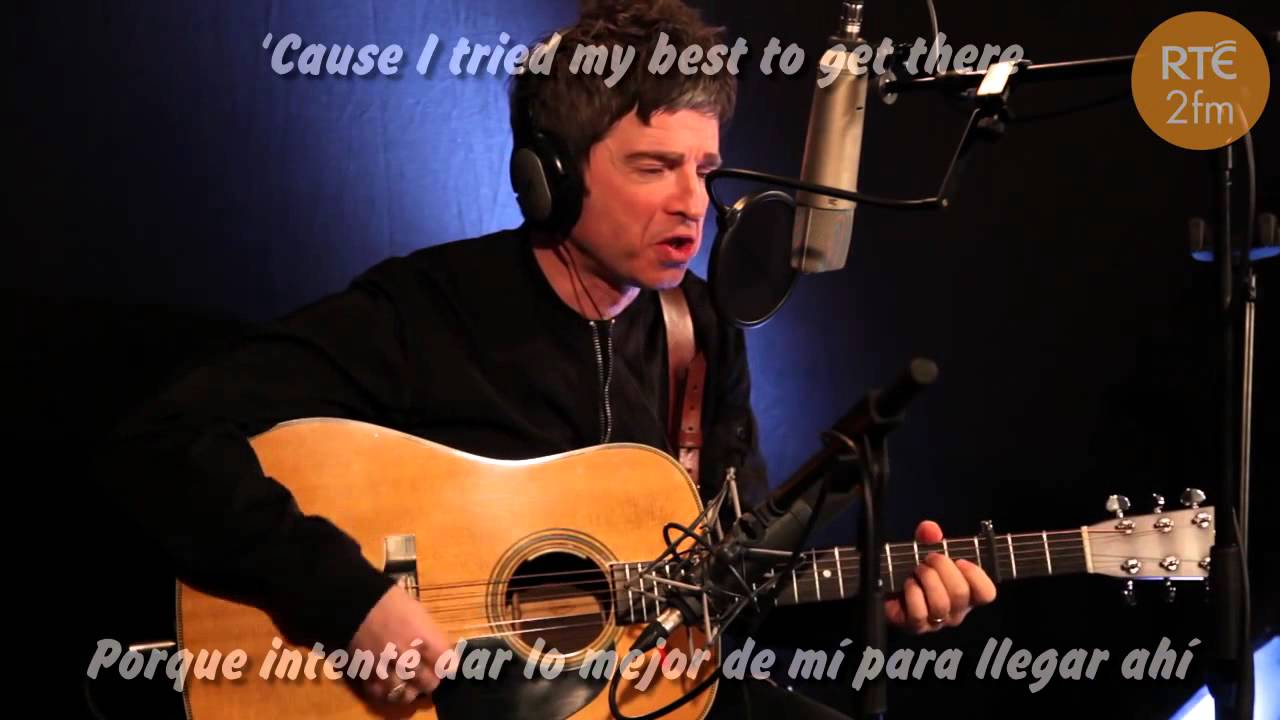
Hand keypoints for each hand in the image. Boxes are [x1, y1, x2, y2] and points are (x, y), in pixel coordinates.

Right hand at [348, 584, 449, 703]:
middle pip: (429, 683)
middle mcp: (408, 656)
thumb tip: (440, 650)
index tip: (445, 663)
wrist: (358, 602)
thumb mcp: (420, 613)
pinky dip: (387, 692)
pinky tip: (390, 684)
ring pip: (406, 693)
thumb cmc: (392, 601)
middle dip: (431, 679)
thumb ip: (431, 634)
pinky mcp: (368, 673)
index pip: (447, 664)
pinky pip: (381, 692)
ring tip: (410, 682)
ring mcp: (387, 667)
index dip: (448, 665)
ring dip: (411, 689)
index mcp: (424, 638)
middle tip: (428, 674)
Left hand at [885, 520, 996, 633]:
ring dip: (926, 579)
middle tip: (929, 559)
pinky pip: (919, 613)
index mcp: (967, 594)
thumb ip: (930, 536)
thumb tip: (931, 529)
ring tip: (917, 570)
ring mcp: (937, 621)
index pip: (986, 593)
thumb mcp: (924, 550)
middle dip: (942, 568)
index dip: (976, 575)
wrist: (889, 590)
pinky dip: (912, 593)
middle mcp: (956, 611)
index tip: (960, 560)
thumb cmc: (915, 572)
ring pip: (940, 603)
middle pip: (960, 593)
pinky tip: (908, 584)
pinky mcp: (917, 626)